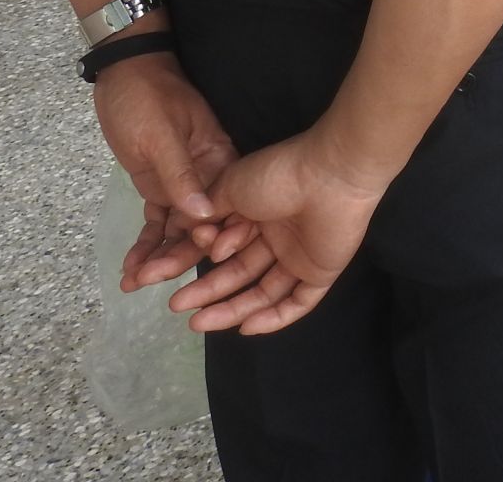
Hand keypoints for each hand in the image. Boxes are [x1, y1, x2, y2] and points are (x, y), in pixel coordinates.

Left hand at [94, 49, 243, 291]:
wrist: (123, 75)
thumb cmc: (147, 98)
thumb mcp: (162, 134)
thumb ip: (181, 175)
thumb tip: (203, 217)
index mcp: (220, 160)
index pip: (227, 206)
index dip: (217, 235)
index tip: (201, 258)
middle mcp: (208, 179)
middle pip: (201, 227)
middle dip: (178, 256)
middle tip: (149, 280)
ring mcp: (183, 186)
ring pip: (177, 232)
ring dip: (157, 258)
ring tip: (132, 283)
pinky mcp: (159, 190)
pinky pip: (157, 224)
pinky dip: (145, 246)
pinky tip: (130, 270)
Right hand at [170, 131, 389, 335]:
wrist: (329, 175)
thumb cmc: (277, 176)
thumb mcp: (232, 186)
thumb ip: (210, 211)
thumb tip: (190, 230)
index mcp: (258, 213)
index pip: (225, 247)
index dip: (199, 260)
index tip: (174, 265)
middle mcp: (279, 237)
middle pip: (239, 274)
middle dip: (207, 292)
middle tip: (176, 305)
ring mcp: (301, 257)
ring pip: (264, 293)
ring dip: (231, 310)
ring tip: (198, 323)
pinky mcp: (322, 273)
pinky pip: (298, 303)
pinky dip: (274, 318)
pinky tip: (246, 327)